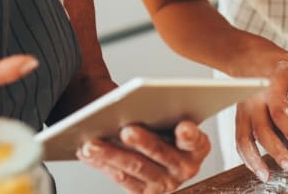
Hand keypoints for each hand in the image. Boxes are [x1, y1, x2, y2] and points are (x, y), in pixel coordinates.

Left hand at [76, 120, 209, 192]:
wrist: (158, 151)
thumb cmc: (165, 126)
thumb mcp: (173, 117)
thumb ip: (167, 111)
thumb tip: (143, 102)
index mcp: (198, 147)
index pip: (196, 141)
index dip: (190, 135)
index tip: (183, 126)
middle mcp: (185, 168)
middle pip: (161, 153)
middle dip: (143, 142)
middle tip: (127, 130)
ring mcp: (164, 183)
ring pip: (136, 167)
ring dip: (112, 154)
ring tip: (94, 143)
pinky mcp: (144, 192)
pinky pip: (121, 178)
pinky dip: (102, 164)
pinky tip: (88, 153)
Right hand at [231, 36, 287, 182]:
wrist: (249, 55)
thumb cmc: (280, 63)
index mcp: (272, 85)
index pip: (281, 113)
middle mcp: (254, 99)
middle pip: (262, 130)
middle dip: (276, 151)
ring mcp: (243, 108)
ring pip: (245, 138)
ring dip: (255, 160)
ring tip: (268, 176)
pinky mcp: (238, 116)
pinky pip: (239, 139)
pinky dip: (246, 156)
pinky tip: (258, 168)